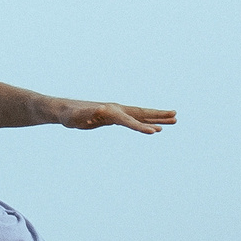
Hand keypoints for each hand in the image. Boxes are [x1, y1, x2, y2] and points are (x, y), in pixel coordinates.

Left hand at [57, 102, 175, 134]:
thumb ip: (88, 113)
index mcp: (110, 111)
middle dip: (158, 115)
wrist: (65, 111)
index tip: (155, 132)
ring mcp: (117, 112)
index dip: (141, 127)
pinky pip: (134, 119)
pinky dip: (145, 121)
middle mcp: (116, 109)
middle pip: (141, 113)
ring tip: (174, 119)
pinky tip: (153, 125)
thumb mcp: (76, 117)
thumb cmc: (69, 115)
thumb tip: (101, 108)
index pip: (129, 121)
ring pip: (140, 115)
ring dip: (156, 118)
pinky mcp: (115, 117)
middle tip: (175, 116)